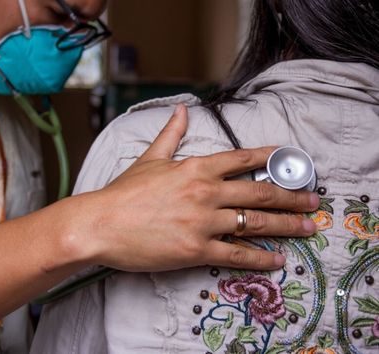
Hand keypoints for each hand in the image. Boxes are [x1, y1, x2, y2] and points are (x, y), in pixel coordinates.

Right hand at [77, 104, 319, 271]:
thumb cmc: (122, 193)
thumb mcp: (149, 159)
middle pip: (260, 192)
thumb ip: (170, 134)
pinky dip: (261, 259)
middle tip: (312, 200)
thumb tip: (181, 110)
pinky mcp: (196, 250)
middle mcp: (205, 192)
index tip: (291, 161)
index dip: (272, 159)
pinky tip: (278, 260)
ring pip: (256, 223)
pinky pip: (237, 254)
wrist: (100, 223)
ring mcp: (203, 222)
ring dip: (287, 226)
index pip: (243, 159)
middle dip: (292, 196)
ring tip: (307, 228)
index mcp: (195, 167)